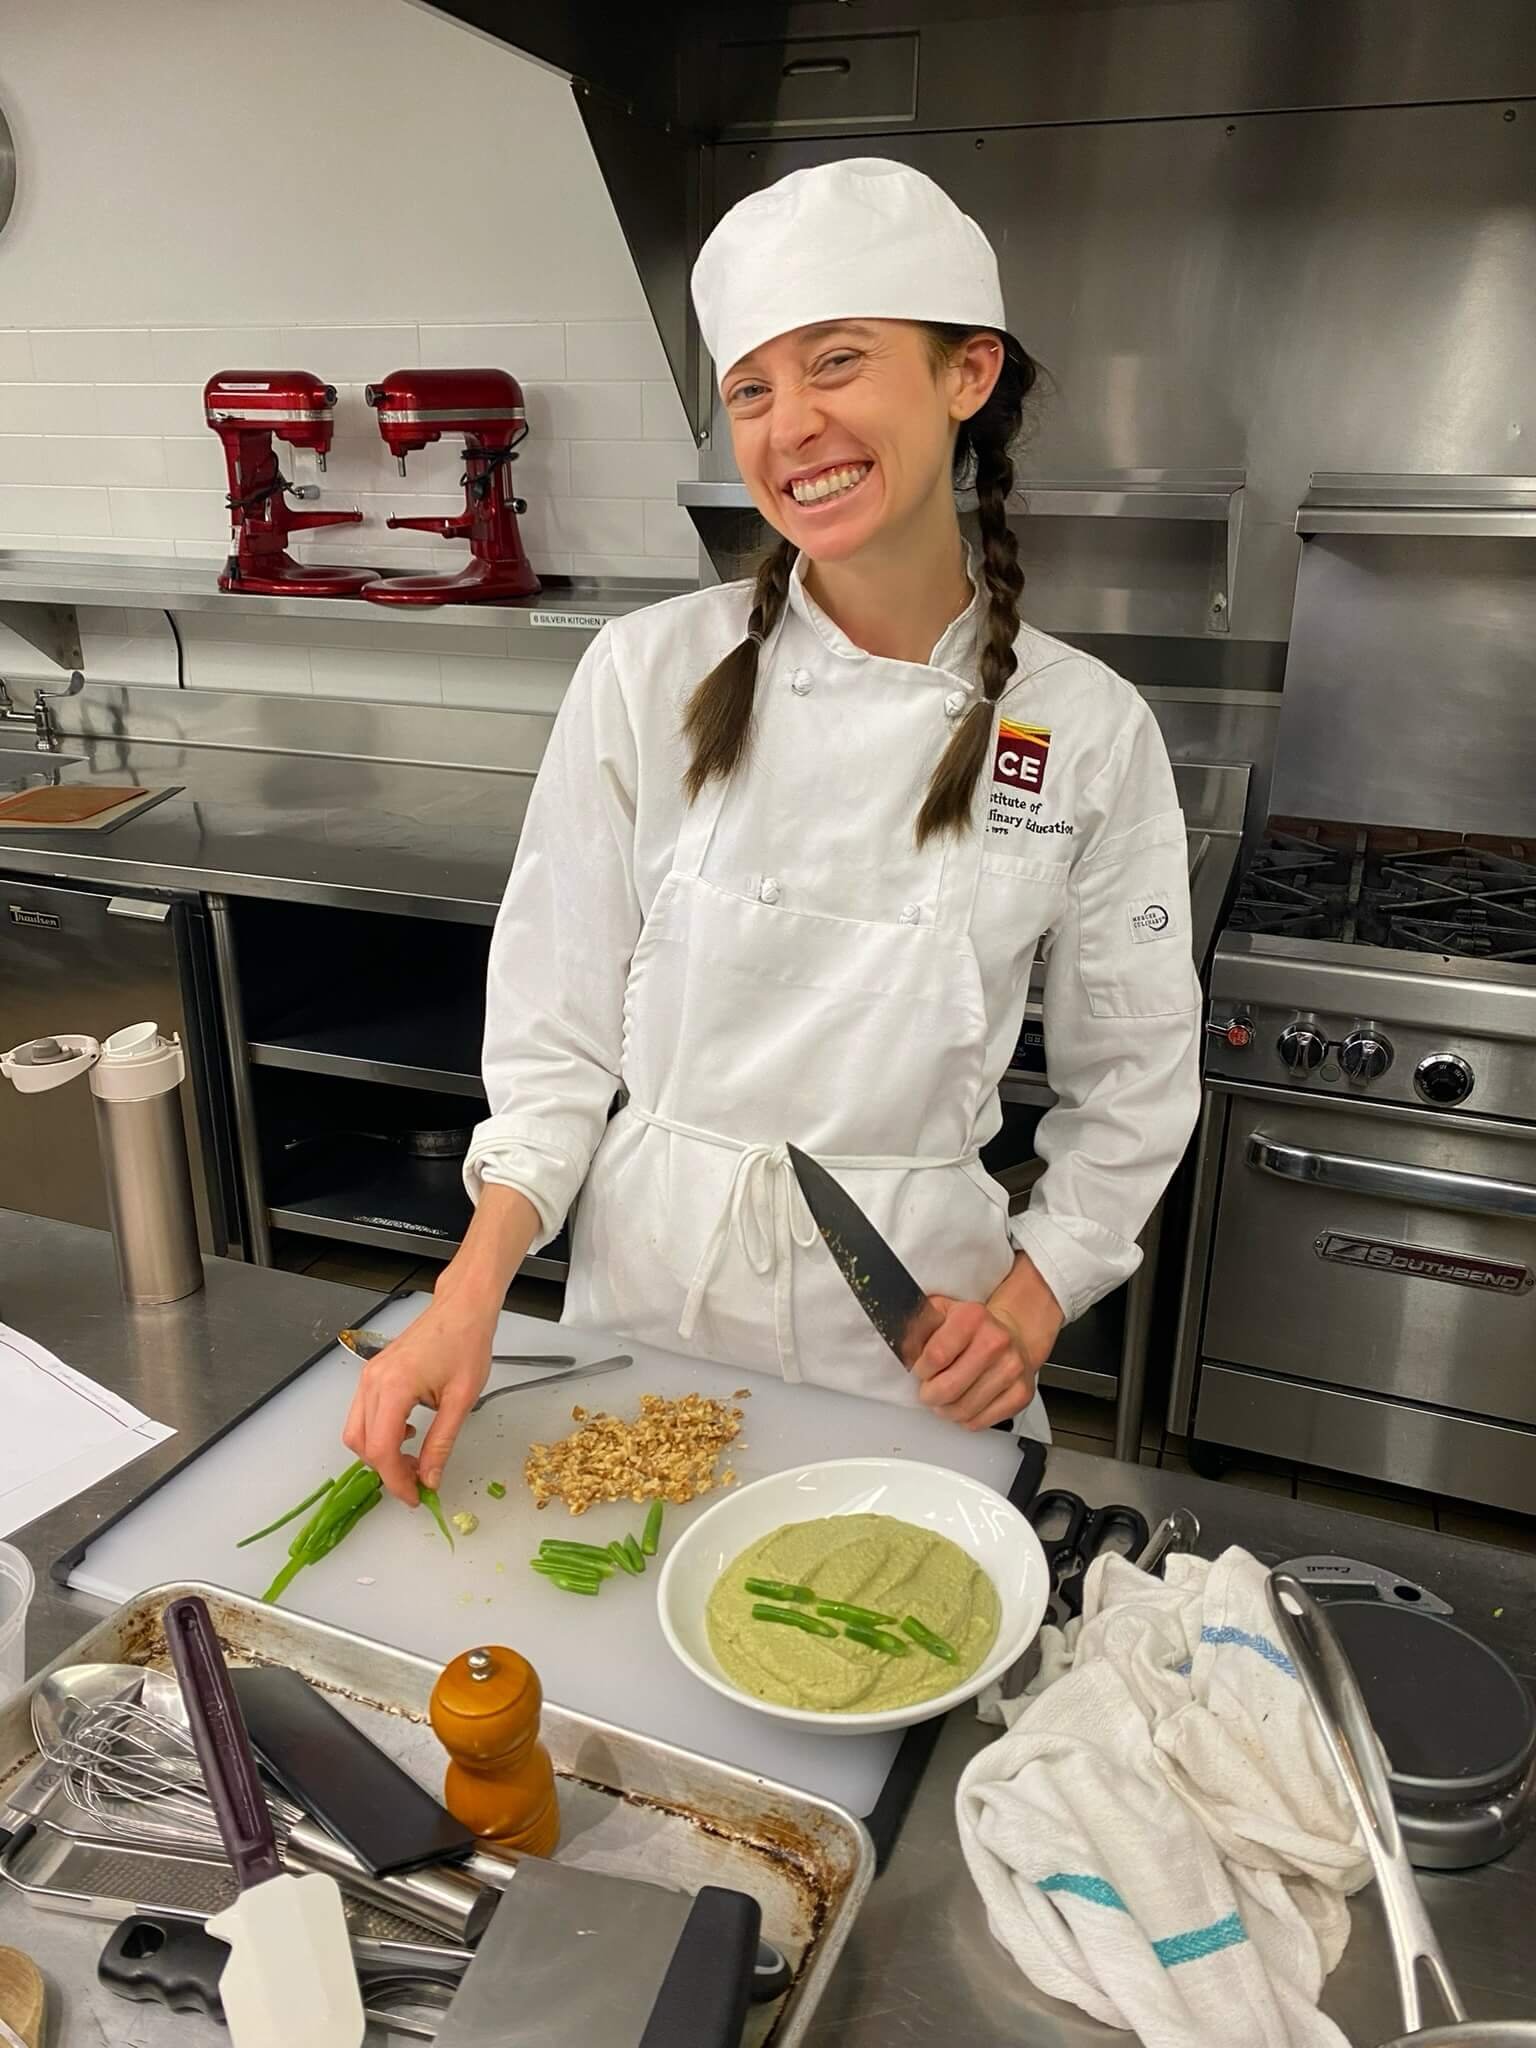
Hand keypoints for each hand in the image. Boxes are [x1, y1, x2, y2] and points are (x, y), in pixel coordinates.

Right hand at [341, 1285, 495, 1504]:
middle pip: (362, 1444)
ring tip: (413, 1459)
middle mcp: (372, 1382)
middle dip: (386, 1470)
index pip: (381, 1450)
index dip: (396, 1480)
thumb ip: (441, 1444)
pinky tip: (407, 1432)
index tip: (415, 1497)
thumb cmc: (466, 1345)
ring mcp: (368, 1376)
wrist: (462, 1308)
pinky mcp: (372, 1374)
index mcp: (394, 1387)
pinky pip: (362, 1414)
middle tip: (417, 1481)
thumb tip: (429, 1479)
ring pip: (356, 1431)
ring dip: (379, 1453)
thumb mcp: (461, 1401)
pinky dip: (378, 1433)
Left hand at [912, 1256, 1062, 1431]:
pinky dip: (965, 1419)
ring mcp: (1011, 1369)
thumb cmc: (971, 1327)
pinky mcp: (1021, 1394)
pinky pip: (980, 1422)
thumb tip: (901, 1349)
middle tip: (928, 1392)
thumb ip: (918, 1327)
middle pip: (949, 1388)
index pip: (935, 1356)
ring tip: (945, 1399)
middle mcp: (997, 1342)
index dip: (921, 1370)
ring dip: (945, 1410)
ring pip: (963, 1410)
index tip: (921, 1370)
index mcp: (972, 1317)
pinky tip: (964, 1404)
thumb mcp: (941, 1313)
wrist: (1013, 1334)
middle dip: (930, 1395)